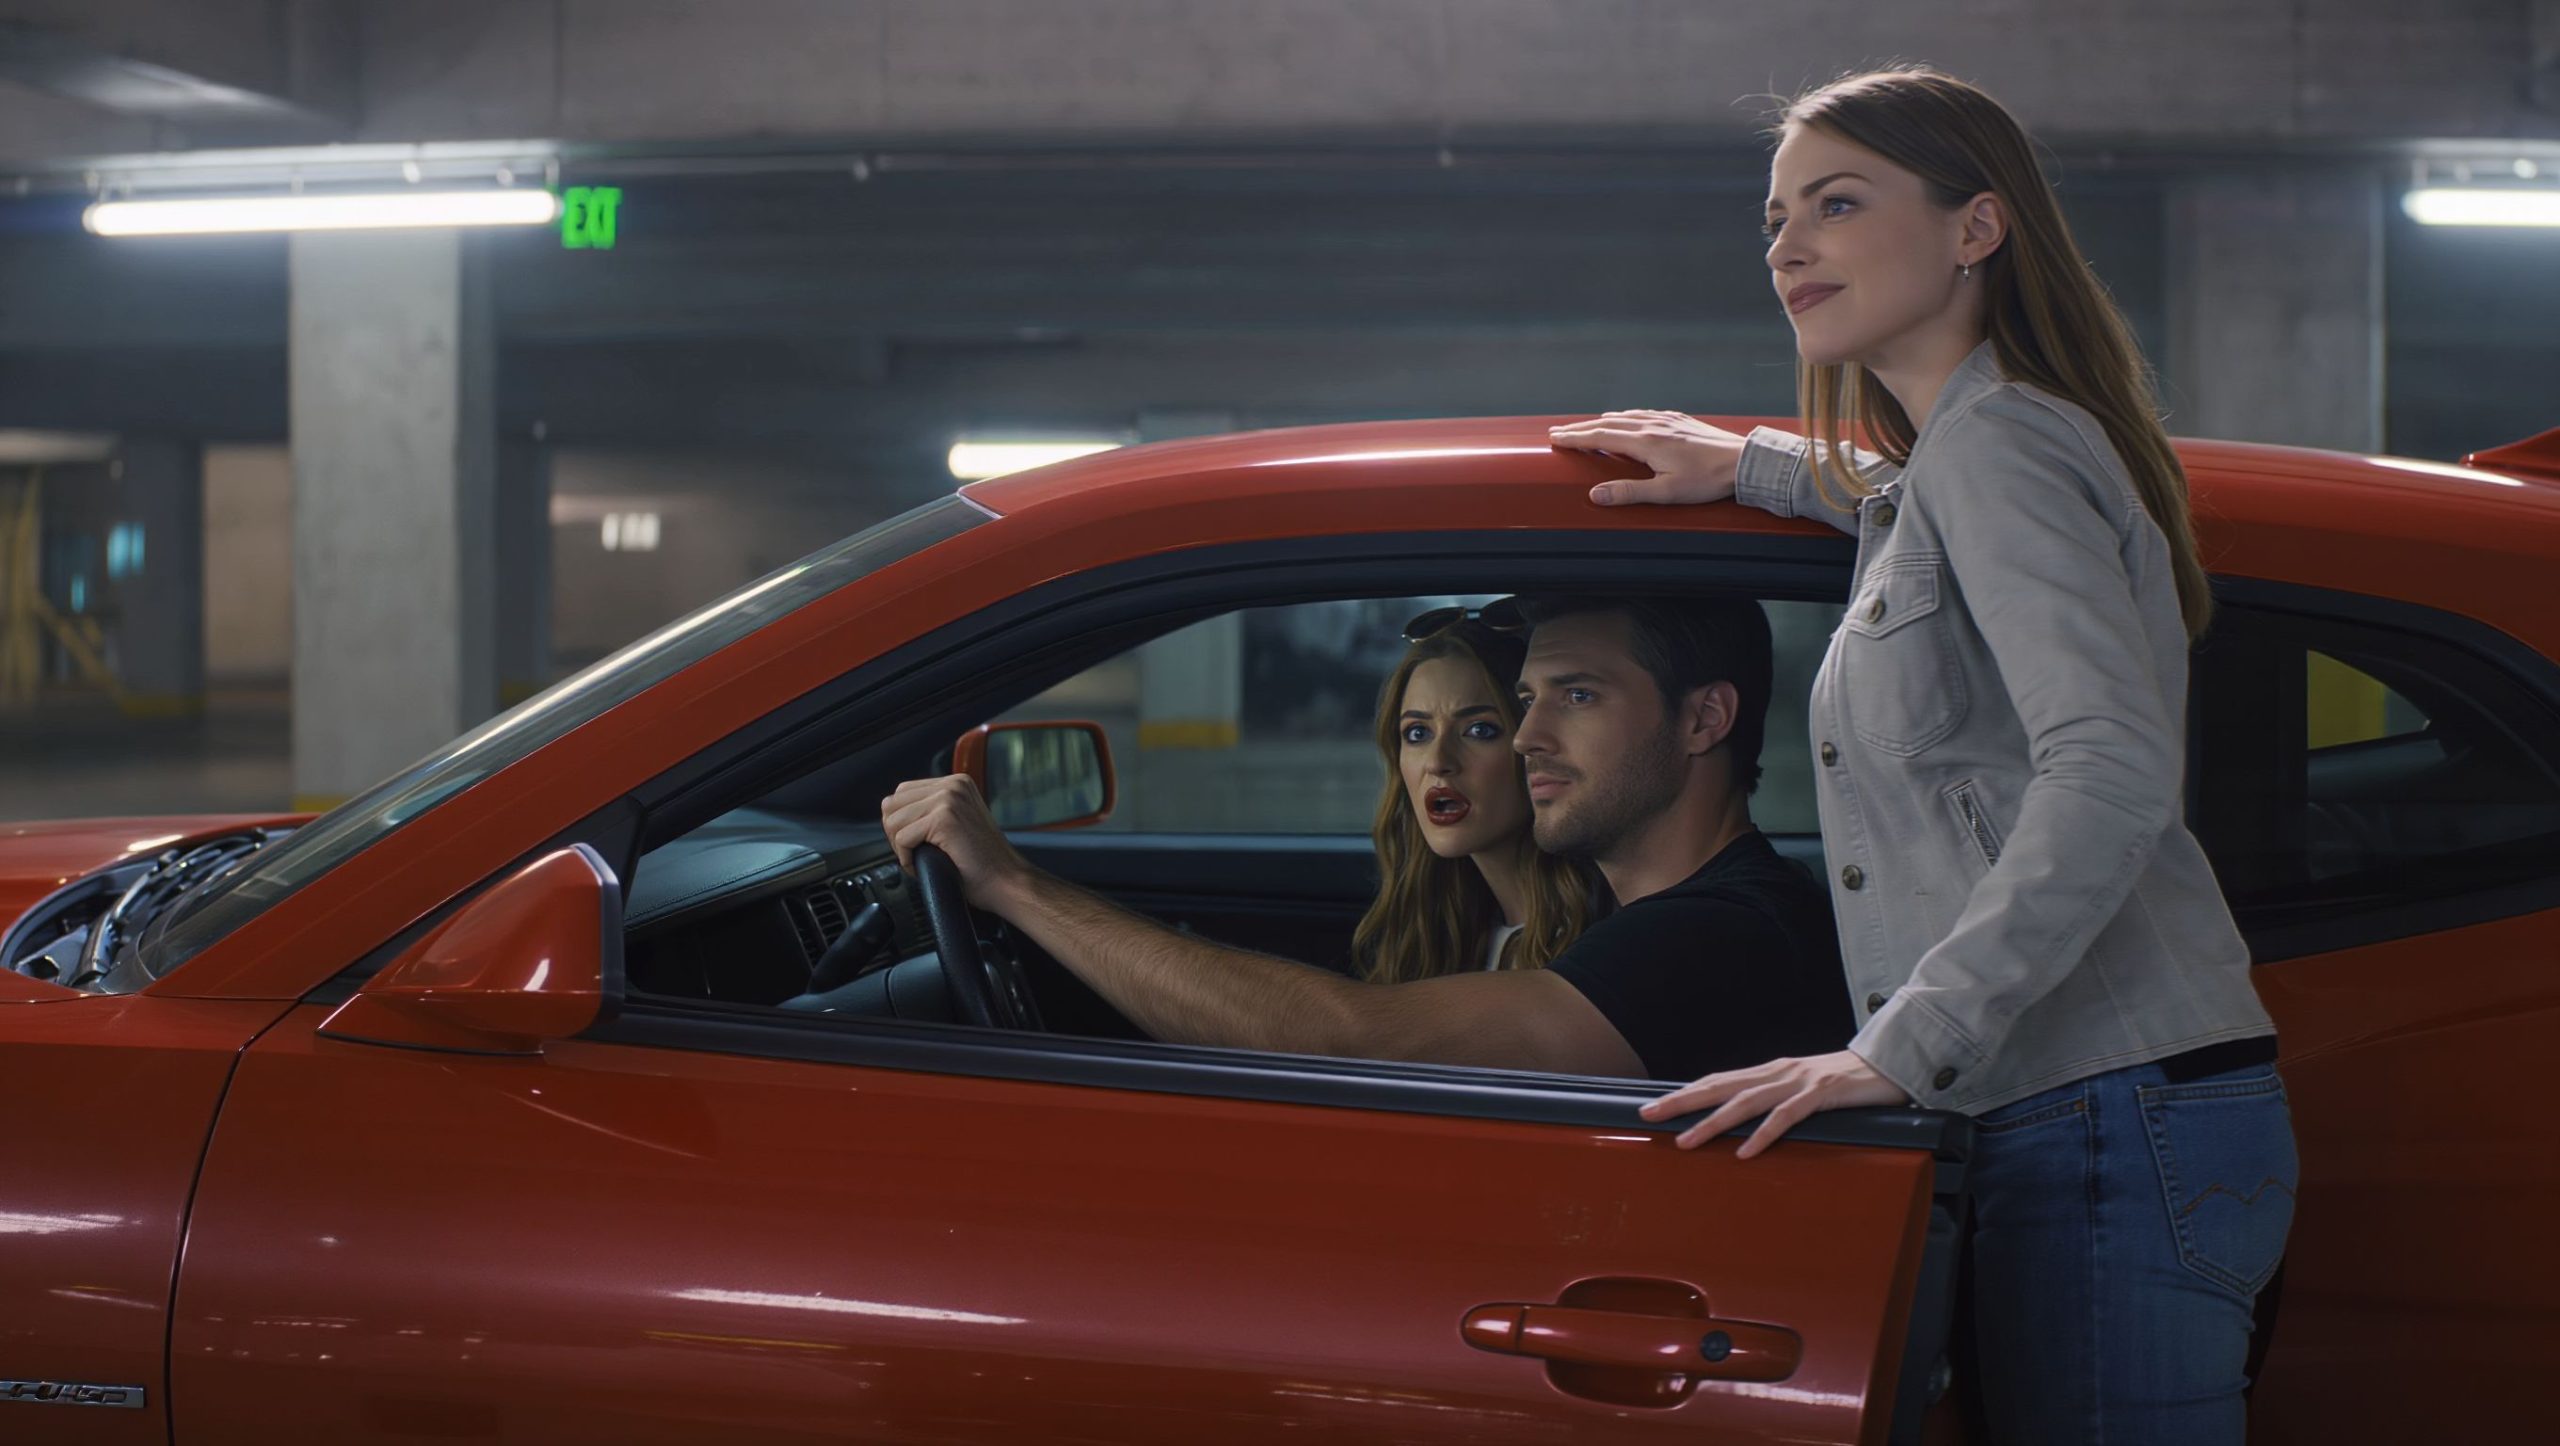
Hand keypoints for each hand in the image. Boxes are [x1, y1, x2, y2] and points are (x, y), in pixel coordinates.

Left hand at [880, 775, 1031, 910]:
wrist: (1006, 881)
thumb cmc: (982, 863)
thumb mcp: (957, 822)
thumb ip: (932, 810)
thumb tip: (893, 815)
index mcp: (956, 782)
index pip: (902, 792)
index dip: (901, 822)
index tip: (916, 843)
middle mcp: (953, 785)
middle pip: (892, 803)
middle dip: (895, 833)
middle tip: (914, 853)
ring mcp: (949, 799)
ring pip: (893, 821)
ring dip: (900, 847)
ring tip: (920, 860)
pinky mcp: (945, 818)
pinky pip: (902, 838)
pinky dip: (906, 858)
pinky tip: (923, 866)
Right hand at [1547, 410, 1748, 506]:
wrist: (1743, 460)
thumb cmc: (1707, 480)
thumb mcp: (1667, 493)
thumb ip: (1630, 492)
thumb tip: (1595, 495)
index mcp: (1646, 442)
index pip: (1601, 437)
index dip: (1575, 438)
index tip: (1555, 438)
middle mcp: (1653, 426)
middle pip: (1608, 424)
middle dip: (1582, 428)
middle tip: (1560, 431)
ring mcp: (1668, 421)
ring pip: (1627, 416)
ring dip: (1603, 421)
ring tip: (1589, 425)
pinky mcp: (1681, 421)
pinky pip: (1645, 414)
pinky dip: (1628, 416)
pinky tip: (1630, 418)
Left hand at [1637, 1050, 1906, 1158]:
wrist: (1888, 1065)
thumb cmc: (1844, 1082)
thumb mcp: (1801, 1089)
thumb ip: (1774, 1100)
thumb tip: (1742, 1120)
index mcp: (1770, 1071)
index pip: (1717, 1081)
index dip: (1685, 1093)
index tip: (1652, 1107)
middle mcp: (1777, 1072)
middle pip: (1720, 1086)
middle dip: (1683, 1102)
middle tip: (1651, 1116)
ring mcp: (1798, 1081)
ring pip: (1746, 1101)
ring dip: (1713, 1122)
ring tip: (1687, 1141)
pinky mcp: (1822, 1094)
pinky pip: (1786, 1116)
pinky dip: (1763, 1133)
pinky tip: (1745, 1151)